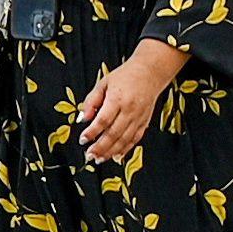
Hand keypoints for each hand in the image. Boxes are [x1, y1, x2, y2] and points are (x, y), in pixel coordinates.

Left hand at [76, 44, 181, 161]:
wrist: (149, 73)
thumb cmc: (125, 76)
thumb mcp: (103, 83)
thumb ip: (91, 101)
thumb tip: (83, 118)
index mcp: (118, 99)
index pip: (103, 120)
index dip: (92, 132)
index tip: (83, 139)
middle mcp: (129, 110)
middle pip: (113, 134)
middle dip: (100, 147)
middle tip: (89, 155)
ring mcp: (138, 118)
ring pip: (124, 140)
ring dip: (110, 152)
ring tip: (99, 159)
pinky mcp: (144, 122)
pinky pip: (135, 139)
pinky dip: (125, 149)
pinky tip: (116, 156)